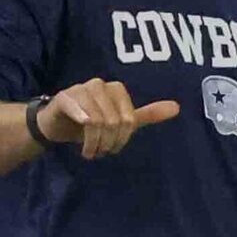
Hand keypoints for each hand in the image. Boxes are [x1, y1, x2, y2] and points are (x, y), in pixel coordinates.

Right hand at [40, 78, 179, 160]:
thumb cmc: (91, 122)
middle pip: (113, 121)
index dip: (122, 138)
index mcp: (116, 88)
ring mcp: (81, 89)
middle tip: (100, 152)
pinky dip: (83, 132)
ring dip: (94, 143)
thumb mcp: (122, 120)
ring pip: (97, 121)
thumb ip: (148, 114)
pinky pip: (80, 114)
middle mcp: (100, 84)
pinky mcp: (65, 97)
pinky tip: (81, 143)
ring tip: (90, 152)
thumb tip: (178, 107)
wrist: (58, 124)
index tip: (113, 148)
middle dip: (108, 142)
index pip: (128, 119)